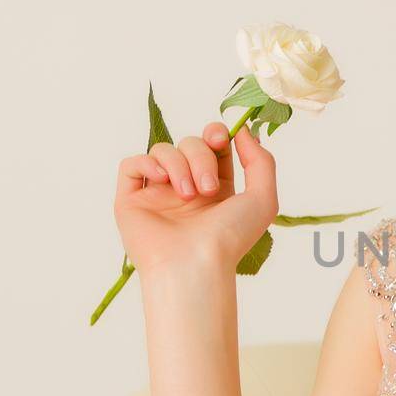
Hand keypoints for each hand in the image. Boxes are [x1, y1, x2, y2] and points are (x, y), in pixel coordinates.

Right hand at [111, 119, 278, 276]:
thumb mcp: (263, 198)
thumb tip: (244, 130)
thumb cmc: (230, 239)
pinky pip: (132, 164)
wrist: (196, 264)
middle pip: (190, 144)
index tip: (220, 138)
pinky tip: (162, 180)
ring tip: (188, 195)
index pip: (213, 145)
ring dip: (178, 165)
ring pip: (163, 150)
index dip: (216, 134)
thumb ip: (261, 161)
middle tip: (207, 189)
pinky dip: (147, 163)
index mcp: (216, 188)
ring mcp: (157, 194)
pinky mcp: (131, 200)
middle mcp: (186, 188)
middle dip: (201, 157)